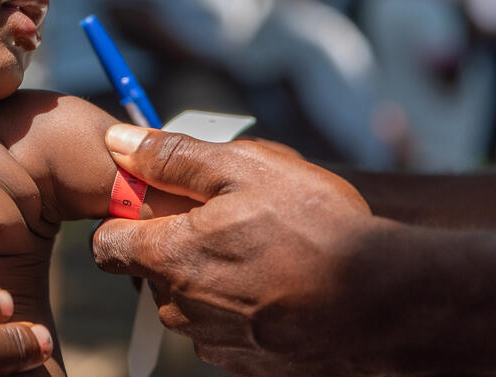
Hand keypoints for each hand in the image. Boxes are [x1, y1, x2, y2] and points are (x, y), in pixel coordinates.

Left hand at [92, 126, 388, 376]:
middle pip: (153, 272)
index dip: (127, 217)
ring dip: (212, 277)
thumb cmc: (317, 226)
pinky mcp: (251, 366)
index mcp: (170, 259)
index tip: (158, 201)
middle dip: (178, 244)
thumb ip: (173, 157)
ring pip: (191, 302)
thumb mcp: (245, 167)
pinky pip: (228, 329)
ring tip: (266, 249)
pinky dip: (244, 307)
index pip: (106, 245)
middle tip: (230, 218)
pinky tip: (283, 285)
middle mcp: (182, 309)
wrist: (388, 301)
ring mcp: (217, 343)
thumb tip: (118, 140)